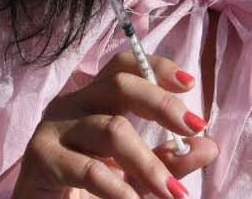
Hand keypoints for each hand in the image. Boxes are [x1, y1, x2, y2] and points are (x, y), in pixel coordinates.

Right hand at [12, 52, 216, 198]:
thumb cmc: (88, 190)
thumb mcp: (136, 175)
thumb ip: (169, 160)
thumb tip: (209, 146)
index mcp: (95, 99)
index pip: (124, 66)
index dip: (156, 67)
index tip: (190, 84)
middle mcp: (73, 104)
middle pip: (119, 84)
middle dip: (161, 104)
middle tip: (194, 127)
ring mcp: (54, 127)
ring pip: (111, 129)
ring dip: (149, 163)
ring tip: (173, 193)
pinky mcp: (42, 157)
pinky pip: (89, 169)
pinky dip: (119, 188)